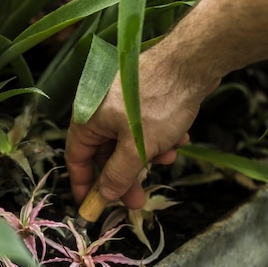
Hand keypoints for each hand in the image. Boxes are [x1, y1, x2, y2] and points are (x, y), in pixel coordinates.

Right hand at [65, 52, 219, 208]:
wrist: (191, 61)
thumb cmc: (157, 103)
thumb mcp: (136, 148)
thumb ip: (118, 174)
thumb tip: (105, 194)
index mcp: (88, 118)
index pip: (76, 157)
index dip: (83, 184)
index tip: (91, 205)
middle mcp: (99, 109)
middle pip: (105, 153)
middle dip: (125, 176)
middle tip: (138, 199)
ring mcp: (121, 101)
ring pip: (128, 141)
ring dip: (147, 155)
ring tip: (168, 157)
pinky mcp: (141, 95)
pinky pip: (143, 125)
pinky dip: (158, 137)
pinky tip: (178, 139)